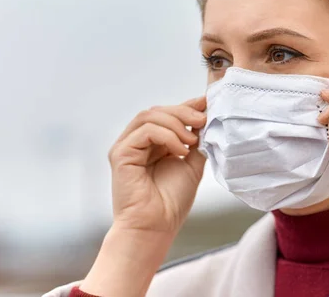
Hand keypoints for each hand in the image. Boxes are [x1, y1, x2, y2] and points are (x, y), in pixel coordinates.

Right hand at [108, 96, 206, 232]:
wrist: (156, 227)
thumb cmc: (171, 202)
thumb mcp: (191, 164)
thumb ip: (195, 142)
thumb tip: (206, 118)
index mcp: (152, 144)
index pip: (167, 115)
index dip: (187, 105)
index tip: (207, 102)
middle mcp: (137, 142)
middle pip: (158, 111)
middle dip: (184, 112)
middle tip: (203, 120)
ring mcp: (126, 146)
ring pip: (150, 116)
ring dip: (176, 123)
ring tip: (192, 141)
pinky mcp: (120, 154)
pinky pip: (145, 131)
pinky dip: (167, 136)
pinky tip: (180, 150)